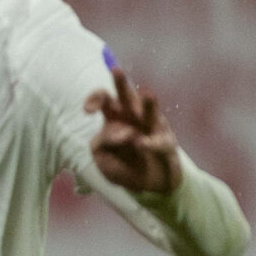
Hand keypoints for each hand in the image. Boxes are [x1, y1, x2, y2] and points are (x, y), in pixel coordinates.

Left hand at [86, 66, 182, 202]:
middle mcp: (134, 118)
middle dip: (121, 83)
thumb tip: (121, 133)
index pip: (104, 100)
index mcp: (114, 118)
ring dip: (148, 103)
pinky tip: (141, 144)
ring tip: (147, 93)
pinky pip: (159, 142)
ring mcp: (152, 128)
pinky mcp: (166, 144)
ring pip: (150, 112)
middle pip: (126, 97)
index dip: (95, 99)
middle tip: (116, 70)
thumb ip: (101, 143)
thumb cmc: (122, 166)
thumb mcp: (101, 158)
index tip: (89, 110)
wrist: (148, 185)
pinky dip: (150, 144)